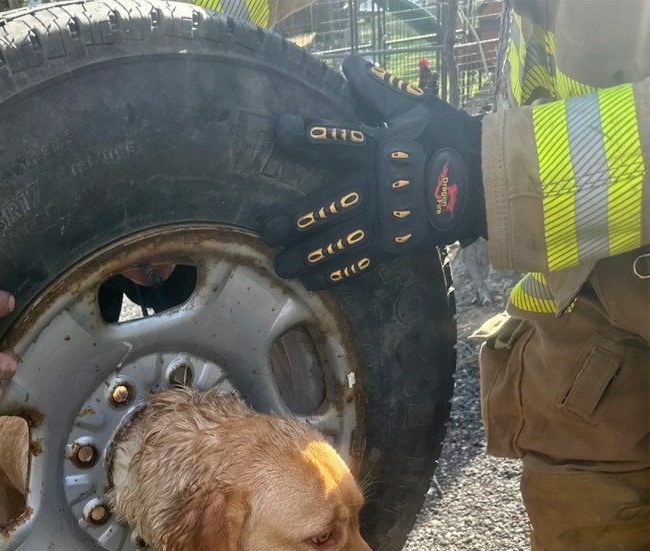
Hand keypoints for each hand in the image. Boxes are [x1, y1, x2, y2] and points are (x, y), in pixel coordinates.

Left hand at [261, 56, 485, 290]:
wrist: (488, 181)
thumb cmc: (449, 139)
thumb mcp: (416, 109)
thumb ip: (379, 91)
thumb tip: (350, 64)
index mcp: (381, 150)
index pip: (338, 139)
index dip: (308, 135)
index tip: (281, 130)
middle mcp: (378, 187)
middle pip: (328, 204)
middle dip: (294, 219)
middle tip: (265, 229)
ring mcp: (386, 220)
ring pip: (339, 241)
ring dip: (307, 255)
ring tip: (281, 266)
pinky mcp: (396, 243)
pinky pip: (361, 263)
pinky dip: (336, 274)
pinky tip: (313, 282)